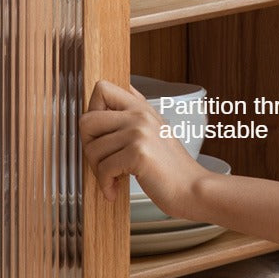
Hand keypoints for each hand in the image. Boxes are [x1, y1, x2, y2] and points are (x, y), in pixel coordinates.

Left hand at [80, 79, 204, 212]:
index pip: (102, 89)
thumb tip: (104, 104)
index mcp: (141, 107)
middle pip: (87, 120)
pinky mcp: (138, 153)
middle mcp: (140, 115)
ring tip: (112, 177)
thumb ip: (133, 113)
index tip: (99, 134)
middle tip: (100, 161)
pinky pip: (103, 168)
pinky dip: (106, 184)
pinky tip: (115, 188)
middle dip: (88, 146)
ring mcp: (139, 132)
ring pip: (92, 149)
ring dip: (98, 170)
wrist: (191, 188)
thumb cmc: (172, 166)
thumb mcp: (155, 129)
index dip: (91, 112)